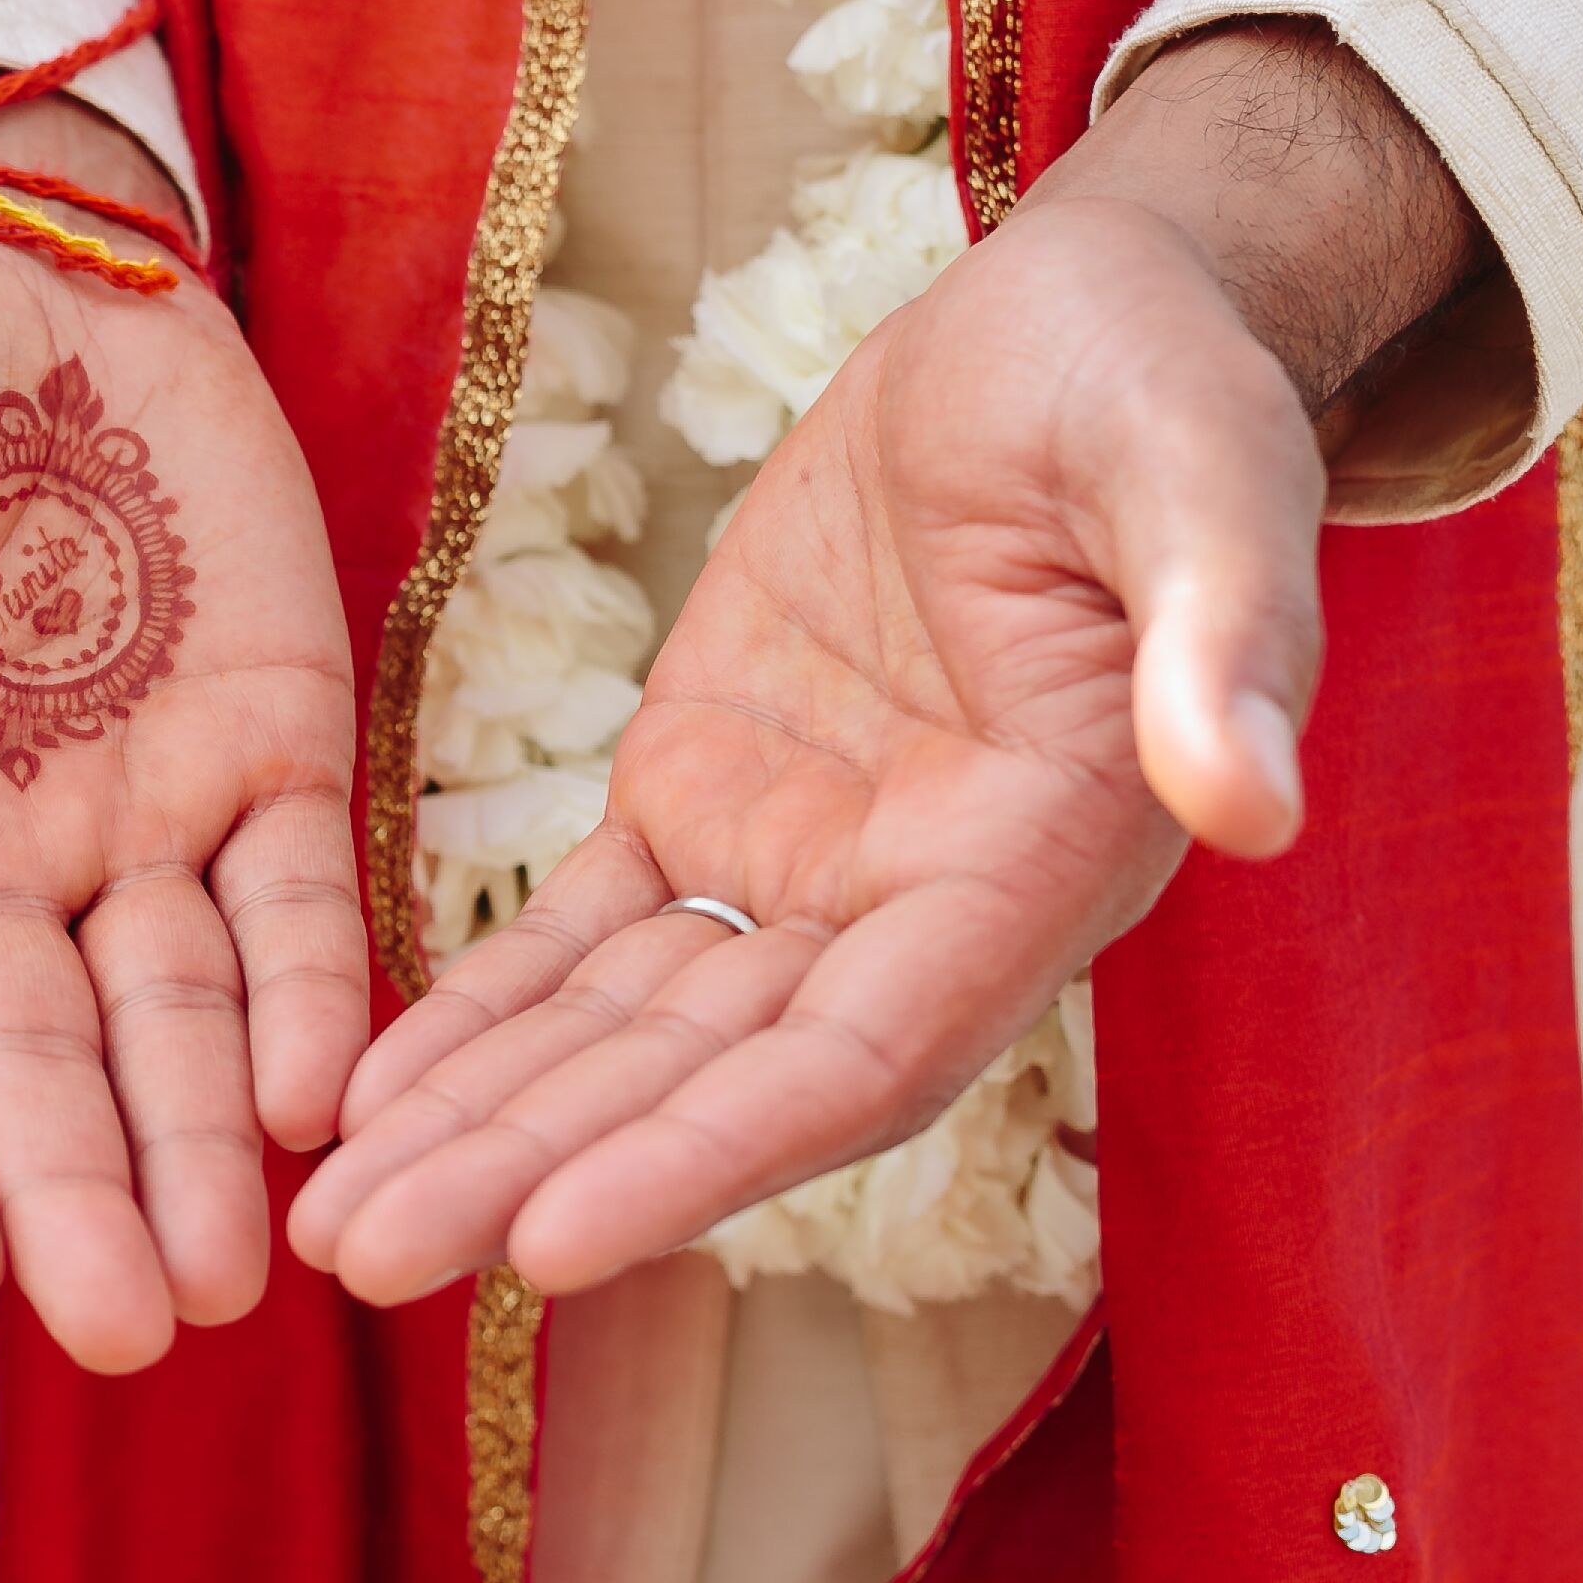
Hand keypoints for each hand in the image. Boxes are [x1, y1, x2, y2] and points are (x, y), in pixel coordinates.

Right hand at [0, 166, 364, 1374]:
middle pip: (20, 1068)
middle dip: (71, 1200)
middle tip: (133, 1327)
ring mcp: (128, 811)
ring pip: (169, 1022)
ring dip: (202, 1148)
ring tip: (240, 1275)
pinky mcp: (269, 741)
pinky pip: (298, 900)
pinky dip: (319, 996)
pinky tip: (329, 1090)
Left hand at [292, 26, 1495, 1301]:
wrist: (1070, 323)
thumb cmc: (1159, 384)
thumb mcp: (1201, 470)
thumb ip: (1223, 635)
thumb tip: (1252, 805)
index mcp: (1039, 866)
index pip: (858, 1060)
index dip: (705, 1156)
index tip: (551, 1249)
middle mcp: (917, 909)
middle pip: (706, 1085)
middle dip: (534, 1175)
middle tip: (358, 1259)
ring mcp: (802, 866)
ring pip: (622, 1034)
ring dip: (481, 1127)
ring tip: (329, 1224)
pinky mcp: (708, 796)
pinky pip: (576, 937)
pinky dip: (477, 1016)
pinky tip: (367, 1097)